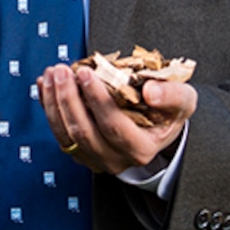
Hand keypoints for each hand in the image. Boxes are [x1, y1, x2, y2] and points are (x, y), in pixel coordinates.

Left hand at [39, 63, 195, 173]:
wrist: (159, 129)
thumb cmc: (169, 113)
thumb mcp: (184, 101)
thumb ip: (173, 95)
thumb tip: (149, 91)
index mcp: (141, 149)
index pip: (113, 126)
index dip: (96, 99)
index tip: (85, 73)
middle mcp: (116, 160)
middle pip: (84, 132)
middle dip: (68, 98)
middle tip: (62, 70)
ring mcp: (96, 159)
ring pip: (66, 135)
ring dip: (54, 103)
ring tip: (51, 74)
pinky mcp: (82, 153)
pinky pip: (59, 134)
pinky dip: (48, 109)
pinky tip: (45, 86)